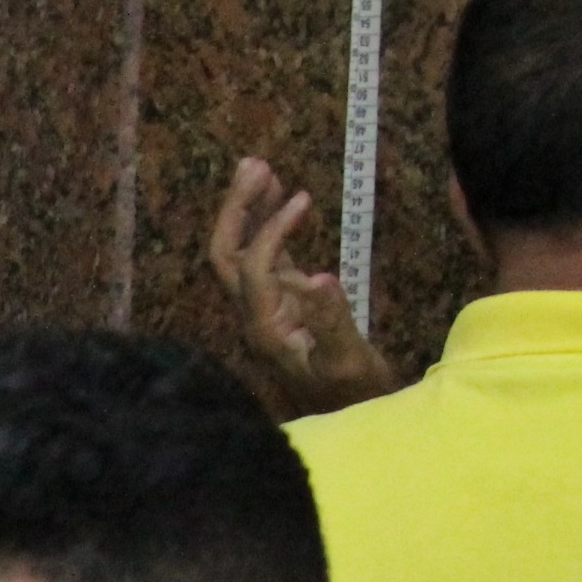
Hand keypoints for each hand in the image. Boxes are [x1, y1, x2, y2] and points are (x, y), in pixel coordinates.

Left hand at [208, 156, 397, 412]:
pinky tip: (284, 199)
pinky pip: (266, 258)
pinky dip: (270, 226)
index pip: (253, 267)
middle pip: (227, 256)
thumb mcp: (348, 360)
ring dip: (248, 210)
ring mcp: (267, 308)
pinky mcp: (283, 304)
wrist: (353, 418)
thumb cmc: (354, 394)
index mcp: (264, 327)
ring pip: (242, 254)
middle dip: (236, 210)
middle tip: (254, 163)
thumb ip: (333, 320)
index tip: (303, 199)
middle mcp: (255, 316)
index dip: (272, 231)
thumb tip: (322, 277)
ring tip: (262, 167)